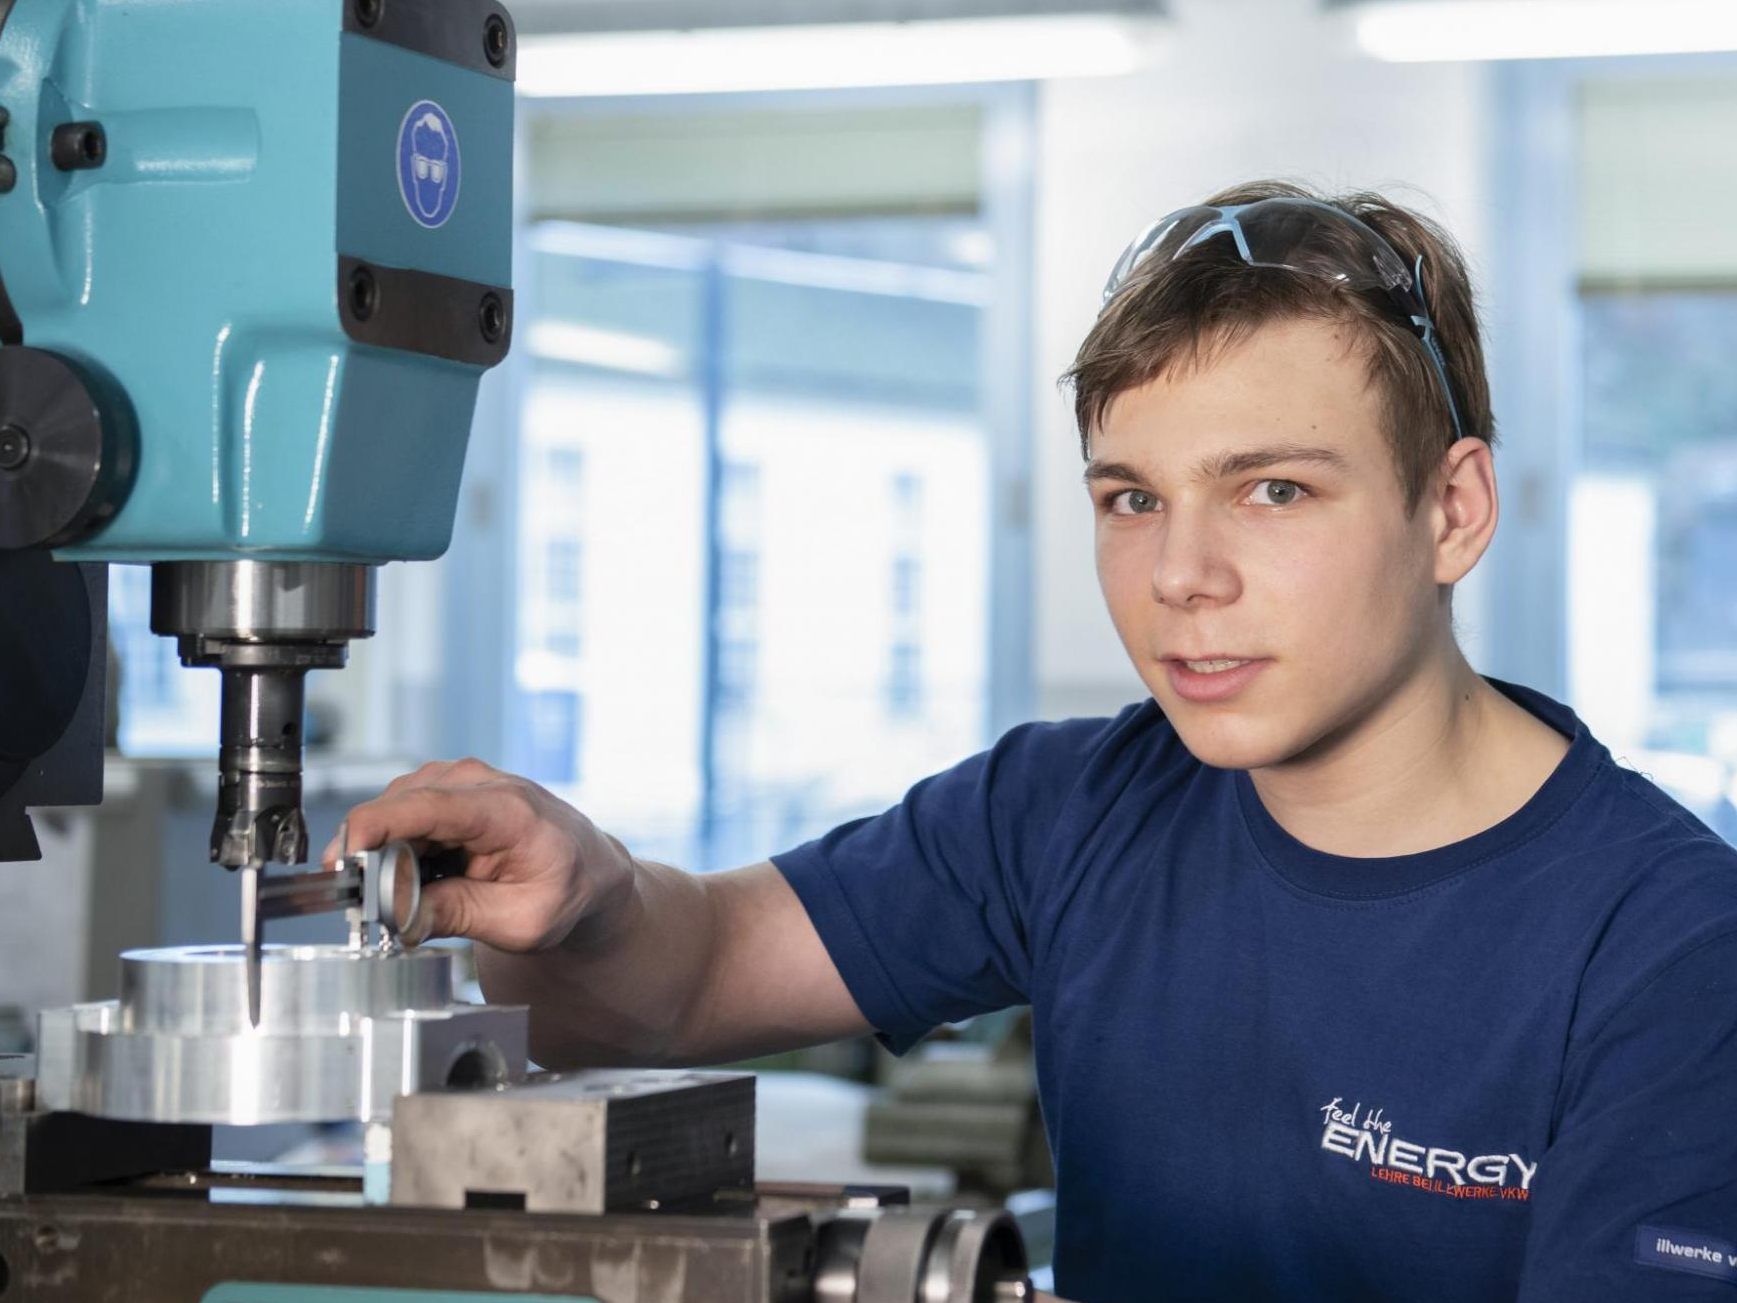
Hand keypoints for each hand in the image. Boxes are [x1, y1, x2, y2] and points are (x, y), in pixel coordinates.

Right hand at [324, 758, 635, 951]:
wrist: (590, 871)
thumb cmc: (567, 890)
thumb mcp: (521, 921)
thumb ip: (456, 914)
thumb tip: (396, 913)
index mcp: (506, 809)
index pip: (425, 806)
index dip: (373, 828)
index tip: (343, 862)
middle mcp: (481, 783)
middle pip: (399, 808)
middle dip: (372, 857)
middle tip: (371, 908)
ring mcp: (462, 782)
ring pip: (393, 811)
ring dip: (384, 855)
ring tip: (406, 898)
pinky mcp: (448, 792)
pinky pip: (403, 815)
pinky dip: (397, 848)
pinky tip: (417, 879)